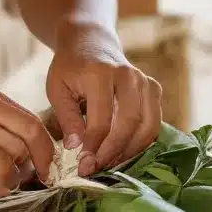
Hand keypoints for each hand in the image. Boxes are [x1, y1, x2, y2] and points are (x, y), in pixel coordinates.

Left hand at [46, 24, 162, 176]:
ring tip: (108, 163)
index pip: (102, 119)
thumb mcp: (57, 89)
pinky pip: (154, 122)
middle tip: (96, 168)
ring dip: (129, 150)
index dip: (94, 147)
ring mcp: (144, 81)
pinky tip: (121, 151)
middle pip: (130, 123)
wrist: (91, 42)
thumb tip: (76, 149)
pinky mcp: (153, 88)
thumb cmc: (70, 67)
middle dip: (113, 152)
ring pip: (148, 126)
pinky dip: (141, 142)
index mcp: (99, 73)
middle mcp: (127, 75)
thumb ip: (66, 118)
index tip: (83, 165)